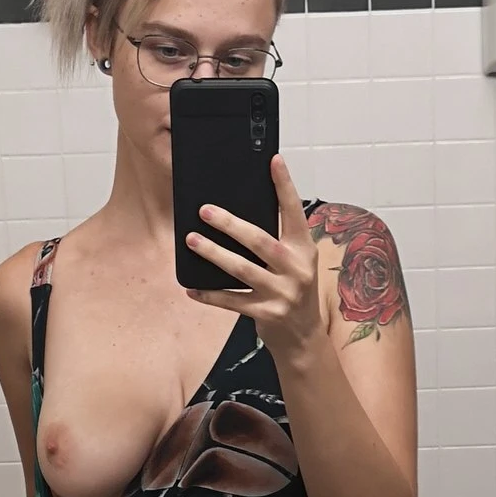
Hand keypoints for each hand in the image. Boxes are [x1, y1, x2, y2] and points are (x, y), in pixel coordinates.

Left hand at [183, 154, 322, 362]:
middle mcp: (296, 269)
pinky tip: (191, 287)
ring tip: (192, 240)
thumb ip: (278, 239)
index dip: (284, 185)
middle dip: (229, 224)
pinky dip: (209, 294)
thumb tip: (239, 213)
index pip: (294, 211)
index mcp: (304, 249)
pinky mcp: (266, 313)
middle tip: (204, 210)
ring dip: (213, 253)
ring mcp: (281, 293)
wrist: (303, 336)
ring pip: (241, 269)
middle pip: (259, 240)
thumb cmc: (294, 290)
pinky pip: (231, 301)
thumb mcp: (296, 262)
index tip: (273, 160)